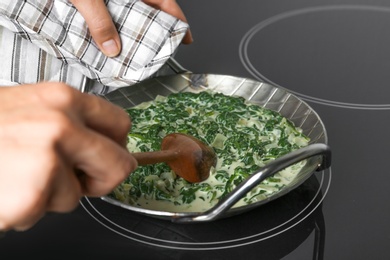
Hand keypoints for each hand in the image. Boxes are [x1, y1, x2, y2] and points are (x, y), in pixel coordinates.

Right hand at [0, 83, 136, 230]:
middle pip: (119, 163)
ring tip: (20, 177)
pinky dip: (31, 209)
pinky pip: (51, 210)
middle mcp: (61, 123)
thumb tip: (104, 144)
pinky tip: (9, 190)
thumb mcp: (28, 111)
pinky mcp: (34, 190)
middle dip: (102, 179)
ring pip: (82, 193)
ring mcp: (48, 155)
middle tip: (77, 181)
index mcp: (62, 99)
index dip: (118, 146)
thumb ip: (68, 124)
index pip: (121, 124)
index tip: (108, 155)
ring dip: (54, 194)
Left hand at [70, 0, 191, 56]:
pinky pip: (111, 10)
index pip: (164, 1)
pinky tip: (109, 35)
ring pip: (130, 10)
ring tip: (134, 48)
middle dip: (156, 29)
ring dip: (133, 29)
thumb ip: (99, 19)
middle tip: (159, 49)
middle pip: (150, 7)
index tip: (184, 37)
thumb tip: (111, 46)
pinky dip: (112, 23)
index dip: (177, 20)